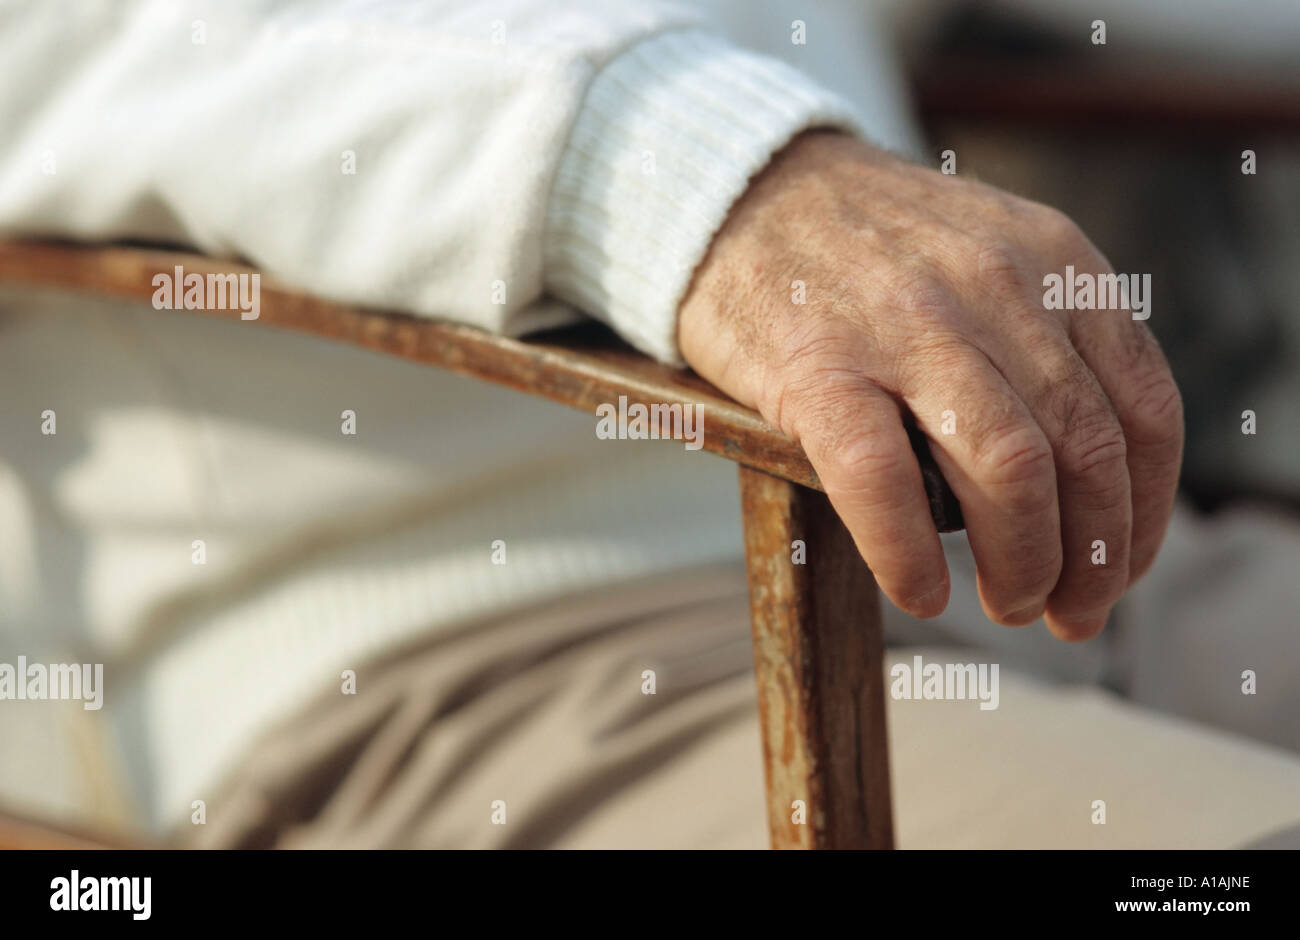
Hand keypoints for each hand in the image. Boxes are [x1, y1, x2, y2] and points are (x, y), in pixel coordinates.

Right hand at [678, 131, 1182, 640]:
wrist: (741, 187)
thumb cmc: (866, 246)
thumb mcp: (992, 251)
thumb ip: (1050, 332)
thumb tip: (1093, 476)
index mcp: (1053, 260)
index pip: (1142, 408)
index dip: (1145, 511)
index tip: (1121, 567)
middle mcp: (996, 286)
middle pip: (1084, 452)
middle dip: (1092, 559)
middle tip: (1069, 613)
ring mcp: (905, 324)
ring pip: (1008, 472)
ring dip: (1023, 566)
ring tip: (1009, 608)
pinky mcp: (817, 365)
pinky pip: (884, 483)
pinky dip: (910, 556)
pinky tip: (920, 592)